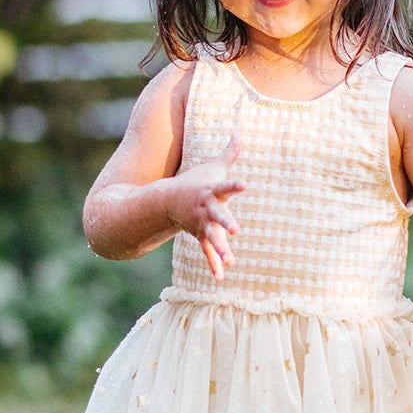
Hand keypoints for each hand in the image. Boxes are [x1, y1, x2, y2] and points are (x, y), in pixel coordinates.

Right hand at [165, 135, 245, 280]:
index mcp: (212, 192)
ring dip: (220, 249)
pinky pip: (208, 252)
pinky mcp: (200, 237)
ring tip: (230, 261)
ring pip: (212, 238)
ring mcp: (202, 224)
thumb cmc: (196, 182)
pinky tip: (221, 277)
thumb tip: (238, 134)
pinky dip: (214, 264)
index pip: (226, 186)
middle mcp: (207, 209)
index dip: (234, 185)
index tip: (244, 185)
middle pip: (218, 216)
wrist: (168, 201)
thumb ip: (228, 154)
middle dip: (225, 223)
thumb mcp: (212, 168)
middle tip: (235, 230)